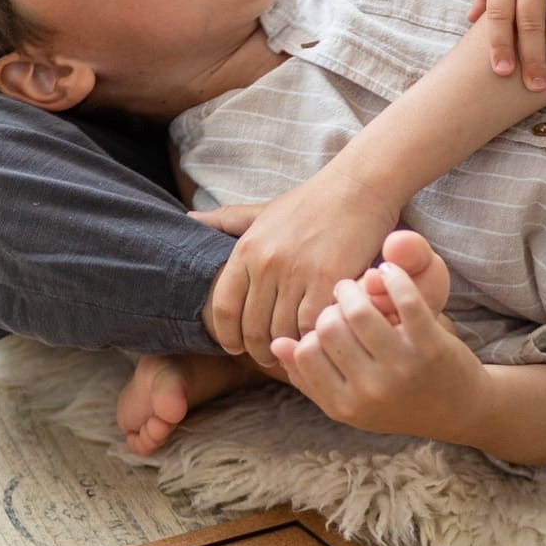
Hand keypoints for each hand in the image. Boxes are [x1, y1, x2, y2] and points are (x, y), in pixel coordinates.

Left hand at [200, 171, 397, 364]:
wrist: (357, 189)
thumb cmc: (310, 203)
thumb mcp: (262, 211)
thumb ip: (226, 220)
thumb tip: (188, 218)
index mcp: (247, 249)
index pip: (224, 308)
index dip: (226, 336)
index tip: (234, 347)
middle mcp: (267, 263)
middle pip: (252, 328)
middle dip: (258, 349)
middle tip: (268, 355)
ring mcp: (297, 273)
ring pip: (282, 332)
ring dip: (286, 348)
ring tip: (292, 351)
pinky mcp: (328, 281)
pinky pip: (311, 325)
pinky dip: (312, 337)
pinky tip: (316, 339)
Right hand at [271, 264, 480, 439]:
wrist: (459, 410)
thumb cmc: (397, 402)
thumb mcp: (350, 402)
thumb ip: (311, 378)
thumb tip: (276, 344)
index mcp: (345, 405)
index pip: (307, 352)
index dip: (312, 330)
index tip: (327, 320)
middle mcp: (371, 391)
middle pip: (328, 328)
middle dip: (331, 306)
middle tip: (341, 296)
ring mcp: (402, 369)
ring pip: (358, 311)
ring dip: (354, 288)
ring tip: (357, 284)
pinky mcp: (431, 346)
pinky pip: (404, 299)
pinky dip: (393, 277)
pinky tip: (388, 271)